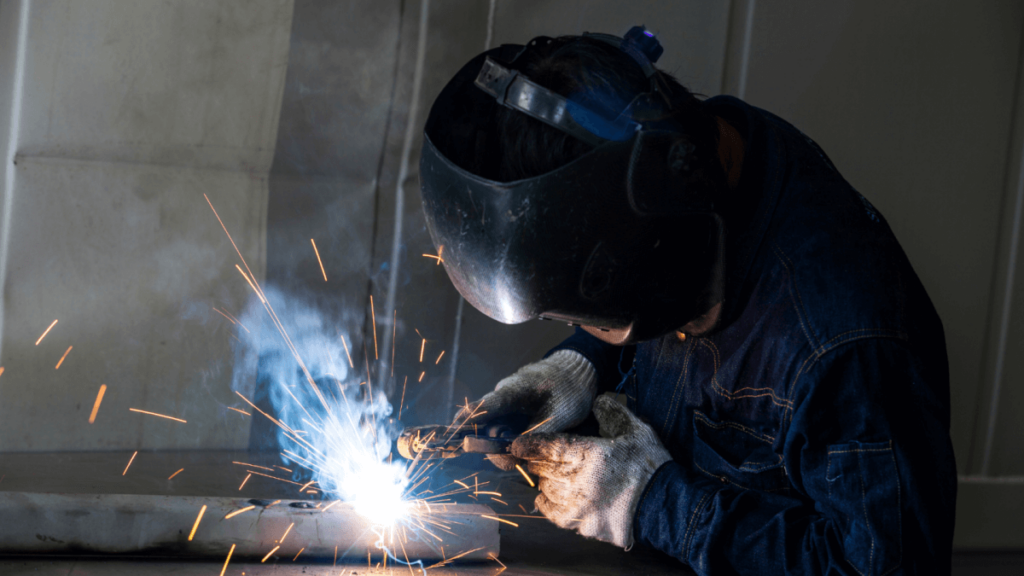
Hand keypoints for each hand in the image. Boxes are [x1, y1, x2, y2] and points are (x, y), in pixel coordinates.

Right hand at [452, 350, 595, 469]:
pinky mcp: (514, 408)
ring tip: (521, 450)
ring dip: (503, 442)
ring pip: (495, 427)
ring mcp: (508, 401)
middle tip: (508, 457)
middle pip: (485, 423)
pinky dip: (510, 438)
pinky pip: (505, 425)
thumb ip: (535, 436)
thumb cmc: (569, 390)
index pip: (482, 408)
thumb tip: (514, 455)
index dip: (466, 424)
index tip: (451, 436)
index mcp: (511, 391)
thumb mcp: (557, 416)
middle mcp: (504, 395)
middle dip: (491, 444)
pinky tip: (521, 445)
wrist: (580, 372)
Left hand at [511, 395, 671, 548]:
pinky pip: (550, 512)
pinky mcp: (579, 523)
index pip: (545, 447)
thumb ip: (613, 413)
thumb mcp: (636, 431)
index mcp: (587, 453)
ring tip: (555, 473)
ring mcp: (576, 504)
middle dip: (538, 460)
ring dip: (545, 479)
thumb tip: (598, 401)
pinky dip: (546, 501)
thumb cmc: (650, 467)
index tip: (517, 444)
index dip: (527, 444)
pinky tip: (551, 494)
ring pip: (544, 488)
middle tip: (541, 456)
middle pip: (541, 467)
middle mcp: (576, 480)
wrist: (664, 508)